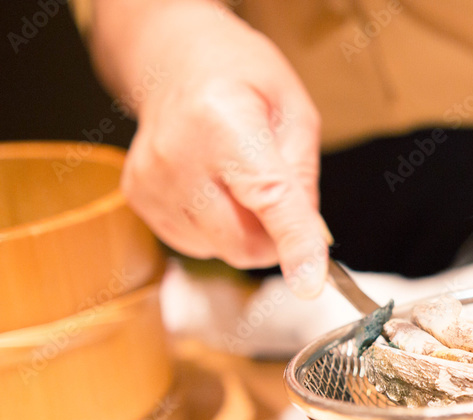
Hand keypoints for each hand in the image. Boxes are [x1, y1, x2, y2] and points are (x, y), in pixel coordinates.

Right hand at [109, 2, 329, 297]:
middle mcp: (177, 154)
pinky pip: (197, 244)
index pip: (268, 197)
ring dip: (245, 231)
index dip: (294, 243)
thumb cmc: (242, 80)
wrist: (176, 62)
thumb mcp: (296, 114)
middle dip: (276, 239)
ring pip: (221, 250)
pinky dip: (218, 228)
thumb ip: (304, 179)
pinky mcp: (138, 199)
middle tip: (282, 201)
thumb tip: (312, 241)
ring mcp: (151, 180)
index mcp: (223, 121)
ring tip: (238, 180)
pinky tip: (214, 188)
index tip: (310, 284)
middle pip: (242, 242)